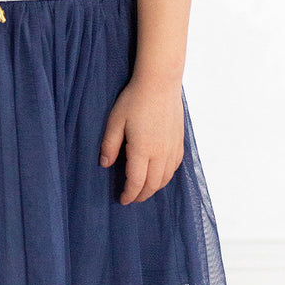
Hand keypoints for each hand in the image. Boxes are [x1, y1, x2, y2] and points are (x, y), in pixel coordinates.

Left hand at [100, 77, 184, 204]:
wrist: (160, 84)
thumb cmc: (134, 100)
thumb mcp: (115, 120)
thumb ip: (109, 144)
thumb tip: (104, 164)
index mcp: (143, 150)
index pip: (136, 182)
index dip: (129, 194)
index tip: (122, 200)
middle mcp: (161, 154)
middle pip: (153, 184)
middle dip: (142, 195)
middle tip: (132, 198)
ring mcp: (172, 148)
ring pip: (166, 178)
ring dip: (155, 188)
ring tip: (144, 190)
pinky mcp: (180, 142)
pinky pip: (175, 167)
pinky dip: (166, 177)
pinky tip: (160, 175)